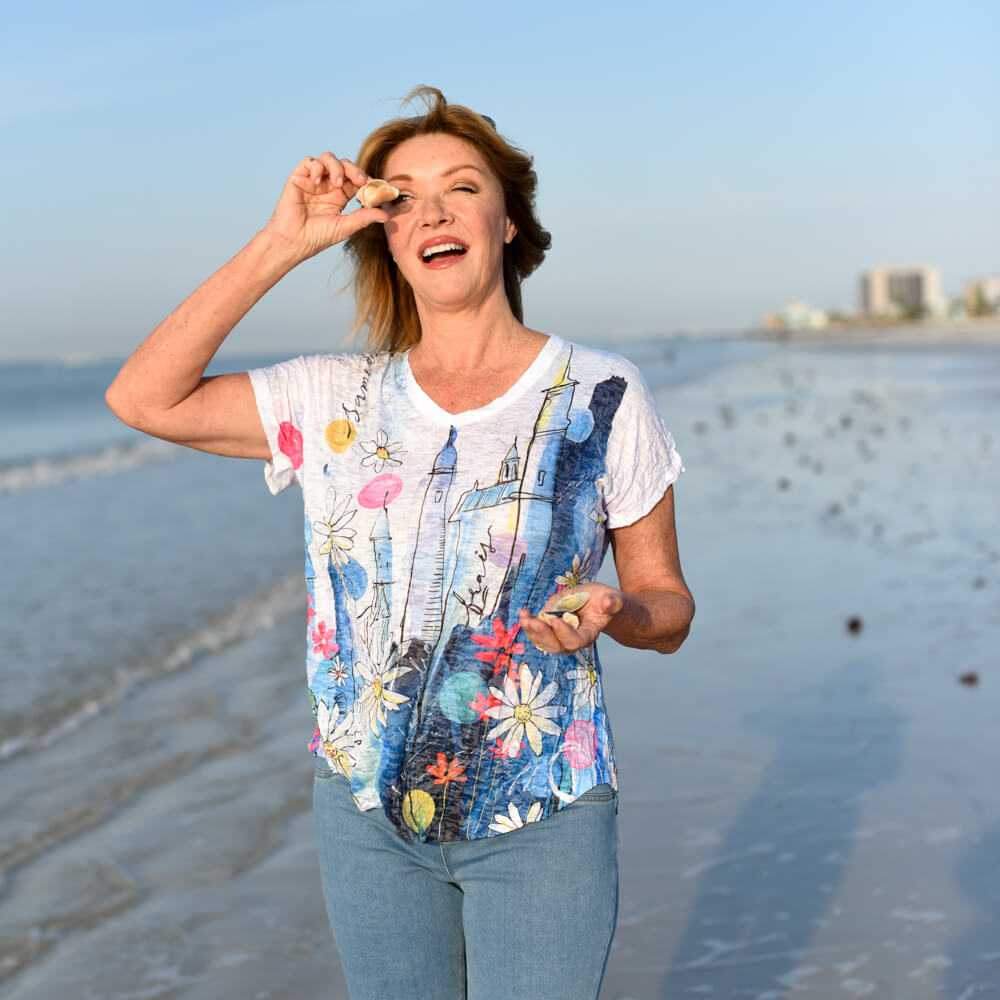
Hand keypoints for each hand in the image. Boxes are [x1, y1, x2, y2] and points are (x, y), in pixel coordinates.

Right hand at [264, 153, 388, 259]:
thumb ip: (363, 218)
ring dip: (336, 167)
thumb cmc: (317, 238)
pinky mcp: (299, 177)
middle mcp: (328, 185)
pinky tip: (317, 181)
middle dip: (354, 169)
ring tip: (337, 183)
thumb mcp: (345, 227)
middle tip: (360, 180)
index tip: (375, 184)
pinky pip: (309, 161)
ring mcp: (314, 180)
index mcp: (341, 196)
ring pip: (328, 158)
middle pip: (345, 165)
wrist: (293, 241)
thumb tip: (386, 215)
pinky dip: (316, 166)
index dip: (366, 179)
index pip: (356, 180)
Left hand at [517, 583, 624, 654]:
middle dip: (543, 635)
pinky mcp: (550, 629)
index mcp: (588, 634)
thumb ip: (611, 602)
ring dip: (532, 631)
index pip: (576, 640)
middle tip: (533, 622)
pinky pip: (537, 632)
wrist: (597, 604)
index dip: (564, 634)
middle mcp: (572, 640)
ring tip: (524, 617)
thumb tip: (609, 602)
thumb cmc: (605, 601)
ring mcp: (559, 636)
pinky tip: (523, 613)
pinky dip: (528, 624)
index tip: (555, 620)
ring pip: (543, 642)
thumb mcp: (612, 597)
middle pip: (556, 646)